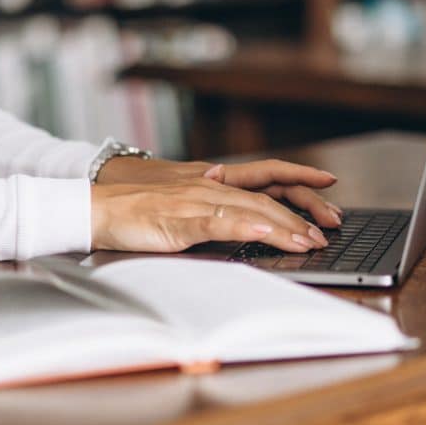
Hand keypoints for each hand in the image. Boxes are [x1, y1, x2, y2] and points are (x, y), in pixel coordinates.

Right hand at [91, 178, 330, 252]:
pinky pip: (218, 222)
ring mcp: (195, 202)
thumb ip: (209, 213)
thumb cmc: (134, 212)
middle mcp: (210, 187)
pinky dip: (245, 227)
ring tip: (308, 240)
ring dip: (283, 226)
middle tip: (329, 231)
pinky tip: (265, 233)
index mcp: (213, 185)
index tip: (329, 195)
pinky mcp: (179, 220)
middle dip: (302, 215)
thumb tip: (238, 222)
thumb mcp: (181, 209)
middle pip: (267, 198)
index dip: (299, 187)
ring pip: (250, 210)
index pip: (266, 183)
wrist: (96, 208)